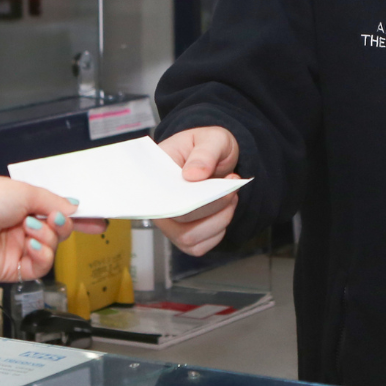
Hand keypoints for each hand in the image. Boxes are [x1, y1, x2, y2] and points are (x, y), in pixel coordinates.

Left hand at [0, 176, 100, 282]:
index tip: (97, 221)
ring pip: (52, 249)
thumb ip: (54, 202)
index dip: (78, 218)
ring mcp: (18, 249)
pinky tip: (31, 244)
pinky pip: (40, 266)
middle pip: (60, 233)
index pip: (59, 214)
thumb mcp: (26, 192)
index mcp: (25, 208)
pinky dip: (42, 254)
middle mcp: (23, 229)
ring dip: (47, 238)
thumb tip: (74, 208)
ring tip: (31, 228)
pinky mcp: (11, 269)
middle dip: (63, 225)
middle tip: (56, 219)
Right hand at [155, 127, 240, 256]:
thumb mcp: (212, 138)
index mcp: (155, 176)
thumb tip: (192, 174)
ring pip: (189, 239)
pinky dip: (218, 232)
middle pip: (179, 221)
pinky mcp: (183, 235)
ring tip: (230, 195)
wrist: (219, 157)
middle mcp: (157, 203)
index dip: (185, 200)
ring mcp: (168, 222)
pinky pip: (198, 247)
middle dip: (214, 205)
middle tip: (231, 185)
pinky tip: (224, 210)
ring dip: (219, 219)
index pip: (159, 198)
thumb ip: (205, 152)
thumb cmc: (209, 146)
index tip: (213, 186)